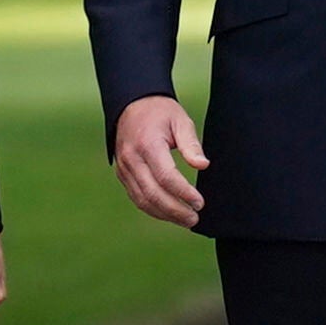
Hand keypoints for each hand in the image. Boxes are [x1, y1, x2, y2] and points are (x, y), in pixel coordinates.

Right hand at [111, 95, 209, 227]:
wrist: (132, 104)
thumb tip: (203, 165)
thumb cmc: (160, 112)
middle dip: (175, 210)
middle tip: (194, 218)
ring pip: (143, 200)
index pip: (166, 177)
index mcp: (147, 144)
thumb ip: (191, 145)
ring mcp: (124, 168)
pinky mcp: (122, 174)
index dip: (183, 193)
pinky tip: (169, 214)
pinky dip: (153, 209)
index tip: (199, 203)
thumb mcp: (180, 121)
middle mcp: (132, 159)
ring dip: (165, 214)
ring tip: (186, 220)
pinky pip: (137, 197)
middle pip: (153, 193)